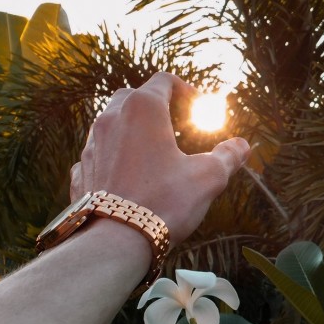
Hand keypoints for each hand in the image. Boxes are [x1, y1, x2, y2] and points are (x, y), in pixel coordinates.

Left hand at [70, 72, 249, 244]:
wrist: (115, 242)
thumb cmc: (164, 202)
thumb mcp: (208, 177)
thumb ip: (227, 156)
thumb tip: (242, 146)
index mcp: (143, 109)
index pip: (163, 80)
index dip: (185, 89)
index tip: (198, 107)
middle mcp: (111, 119)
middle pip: (133, 96)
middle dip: (155, 104)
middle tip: (176, 124)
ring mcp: (91, 145)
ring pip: (111, 122)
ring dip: (131, 128)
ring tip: (152, 149)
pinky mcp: (82, 172)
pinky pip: (98, 152)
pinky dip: (113, 154)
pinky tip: (127, 173)